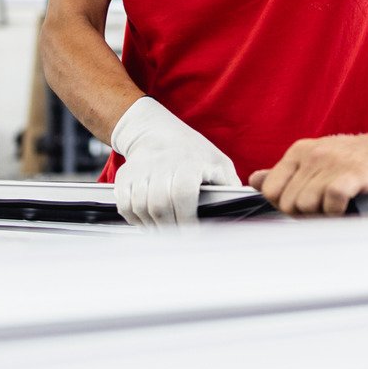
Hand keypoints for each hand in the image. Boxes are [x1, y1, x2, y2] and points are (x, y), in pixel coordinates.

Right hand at [110, 97, 237, 226]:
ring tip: (165, 230)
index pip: (183, 194)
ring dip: (153, 226)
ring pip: (142, 208)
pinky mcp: (124, 178)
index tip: (192, 234)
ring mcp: (140, 171)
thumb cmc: (189, 150)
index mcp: (187, 162)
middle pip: (160, 206)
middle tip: (179, 237)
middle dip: (170, 228)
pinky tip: (149, 221)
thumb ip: (228, 183)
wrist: (153, 131)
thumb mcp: (217, 160)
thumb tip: (243, 203)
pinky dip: (136, 219)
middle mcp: (161, 165)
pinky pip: (126, 207)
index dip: (187, 219)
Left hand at [248, 131, 367, 216]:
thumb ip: (285, 172)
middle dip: (305, 215)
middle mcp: (313, 155)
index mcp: (300, 152)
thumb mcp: (317, 159)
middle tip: (328, 209)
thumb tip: (254, 180)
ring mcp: (333, 163)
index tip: (307, 207)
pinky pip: (331, 201)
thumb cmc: (360, 158)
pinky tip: (350, 206)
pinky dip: (339, 211)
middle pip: (288, 204)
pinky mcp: (353, 173)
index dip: (286, 206)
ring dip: (323, 215)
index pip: (271, 191)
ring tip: (340, 207)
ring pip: (306, 205)